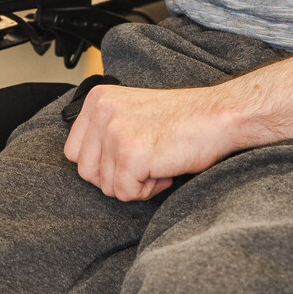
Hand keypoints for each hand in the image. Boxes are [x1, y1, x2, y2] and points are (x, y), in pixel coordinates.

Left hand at [64, 84, 236, 200]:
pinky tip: (165, 170)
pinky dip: (148, 191)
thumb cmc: (182, 119)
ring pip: (105, 186)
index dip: (103, 165)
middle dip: (117, 177)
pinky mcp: (131, 153)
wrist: (219, 116)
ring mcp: (115, 131)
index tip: (129, 157)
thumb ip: (103, 132)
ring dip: (135, 184)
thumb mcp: (131, 114)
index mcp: (97, 100)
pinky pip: (126, 193)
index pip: (74, 152)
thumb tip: (88, 166)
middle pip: (86, 172)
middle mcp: (101, 111)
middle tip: (147, 163)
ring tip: (158, 163)